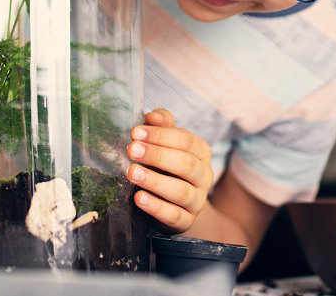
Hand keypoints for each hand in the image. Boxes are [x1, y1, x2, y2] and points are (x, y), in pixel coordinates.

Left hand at [126, 108, 212, 232]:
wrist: (178, 205)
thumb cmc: (169, 167)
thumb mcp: (167, 144)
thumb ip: (162, 126)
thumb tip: (151, 116)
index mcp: (201, 152)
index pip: (186, 140)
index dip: (161, 135)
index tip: (135, 132)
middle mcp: (204, 176)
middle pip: (186, 164)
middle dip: (157, 155)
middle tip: (131, 150)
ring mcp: (197, 200)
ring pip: (181, 191)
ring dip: (155, 181)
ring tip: (132, 173)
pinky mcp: (186, 221)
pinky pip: (174, 215)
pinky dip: (156, 207)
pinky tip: (138, 198)